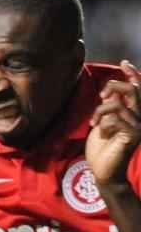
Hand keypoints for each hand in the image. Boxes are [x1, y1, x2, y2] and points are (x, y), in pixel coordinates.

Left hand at [86, 61, 140, 184]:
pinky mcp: (133, 136)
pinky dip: (103, 124)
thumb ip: (110, 105)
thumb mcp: (104, 120)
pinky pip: (115, 119)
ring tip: (95, 124)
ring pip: (117, 105)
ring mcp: (139, 127)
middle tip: (102, 96)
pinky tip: (102, 134)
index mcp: (134, 113)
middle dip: (114, 86)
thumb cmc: (102, 145)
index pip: (138, 89)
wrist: (103, 169)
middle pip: (133, 90)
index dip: (133, 74)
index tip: (124, 62)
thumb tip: (112, 89)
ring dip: (100, 112)